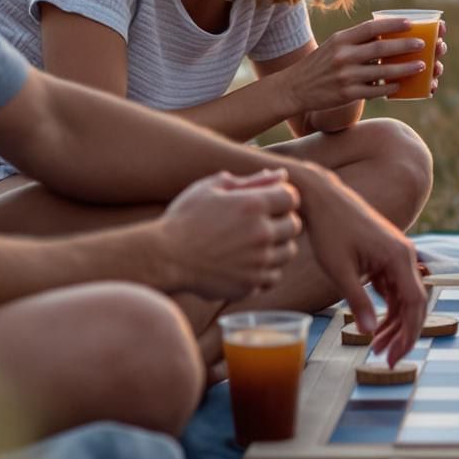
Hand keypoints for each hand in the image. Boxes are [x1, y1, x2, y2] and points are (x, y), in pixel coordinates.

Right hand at [156, 170, 300, 301]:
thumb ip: (249, 181)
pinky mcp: (251, 284)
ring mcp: (258, 262)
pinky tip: (247, 263)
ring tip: (251, 244)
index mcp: (254, 205)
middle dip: (281, 221)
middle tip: (259, 223)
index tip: (267, 202)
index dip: (281, 197)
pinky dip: (265, 270)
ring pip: (288, 252)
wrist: (164, 257)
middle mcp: (262, 233)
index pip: (291, 197)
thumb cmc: (184, 219)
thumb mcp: (210, 189)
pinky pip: (273, 276)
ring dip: (276, 246)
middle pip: (294, 225)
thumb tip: (279, 174)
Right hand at [293, 16, 438, 113]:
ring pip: (382, 71)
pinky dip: (390, 87)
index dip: (392, 24)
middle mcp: (343, 56)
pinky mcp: (347, 94)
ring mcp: (346, 76)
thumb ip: (356, 40)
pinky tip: (402, 85)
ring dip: (405, 68)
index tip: (411, 23)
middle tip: (422, 44)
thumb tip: (386, 35)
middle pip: (381, 48)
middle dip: (405, 46)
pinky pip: (375, 90)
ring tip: (421, 65)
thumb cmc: (320, 64)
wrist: (295, 88)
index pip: (370, 27)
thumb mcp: (333, 45)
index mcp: (341, 39)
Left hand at [297, 166, 428, 363]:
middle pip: (416, 304)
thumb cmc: (329, 230)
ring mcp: (398, 255)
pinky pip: (396, 289)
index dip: (408, 334)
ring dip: (394, 324)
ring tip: (375, 347)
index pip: (416, 304)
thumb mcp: (340, 270)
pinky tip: (373, 327)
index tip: (393, 357)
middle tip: (385, 359)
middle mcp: (406, 255)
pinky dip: (388, 309)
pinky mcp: (387, 257)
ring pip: (406, 298)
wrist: (323, 198)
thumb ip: (357, 301)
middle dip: (403, 334)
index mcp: (399, 257)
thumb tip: (366, 333)